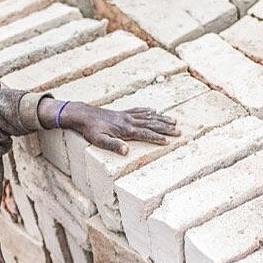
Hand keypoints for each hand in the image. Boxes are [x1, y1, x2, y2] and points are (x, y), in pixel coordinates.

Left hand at [42, 100, 179, 154]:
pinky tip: (154, 110)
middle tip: (179, 131)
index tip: (169, 141)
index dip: (157, 137)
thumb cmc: (90, 130)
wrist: (83, 115)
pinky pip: (139, 111)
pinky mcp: (122, 112)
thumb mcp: (100, 141)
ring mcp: (126, 115)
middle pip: (151, 124)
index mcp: (125, 130)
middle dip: (166, 128)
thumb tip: (126, 151)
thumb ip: (113, 146)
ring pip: (148, 116)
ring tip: (174, 121)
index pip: (145, 134)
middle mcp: (129, 121)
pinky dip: (149, 111)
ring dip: (162, 119)